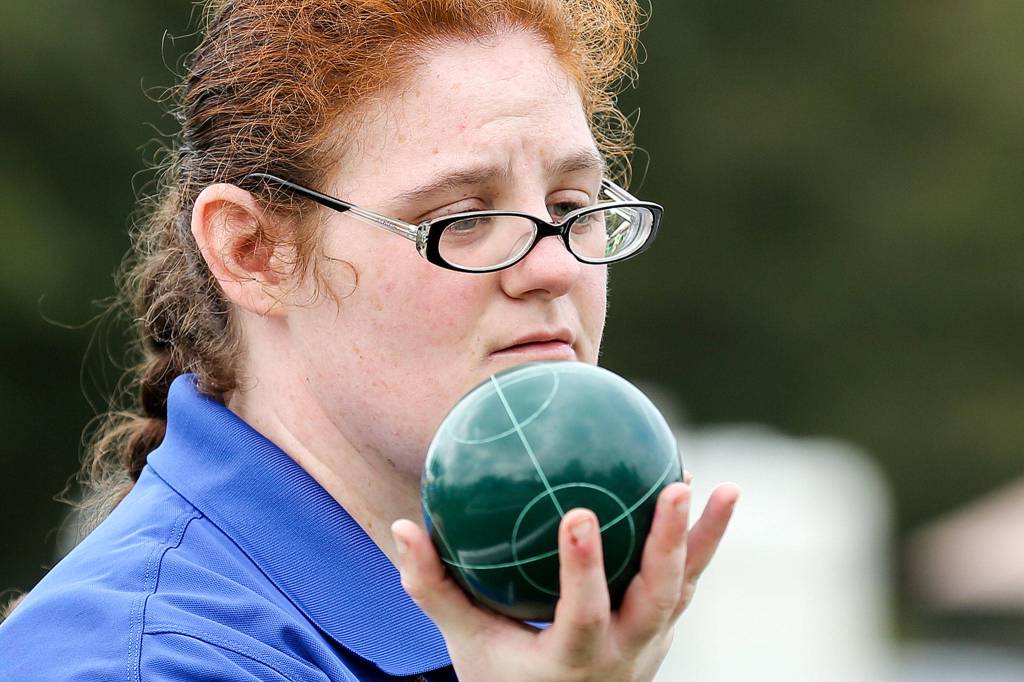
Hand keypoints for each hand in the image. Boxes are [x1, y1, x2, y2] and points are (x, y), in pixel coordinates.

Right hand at [391, 473, 739, 681]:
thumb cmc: (503, 679)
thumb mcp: (465, 644)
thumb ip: (434, 588)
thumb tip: (402, 526)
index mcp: (571, 661)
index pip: (582, 614)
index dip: (582, 569)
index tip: (577, 514)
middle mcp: (623, 655)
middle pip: (657, 599)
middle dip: (668, 544)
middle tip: (677, 488)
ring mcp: (651, 645)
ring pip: (685, 588)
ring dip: (707, 538)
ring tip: (726, 488)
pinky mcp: (662, 631)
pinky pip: (686, 582)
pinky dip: (701, 543)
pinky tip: (708, 497)